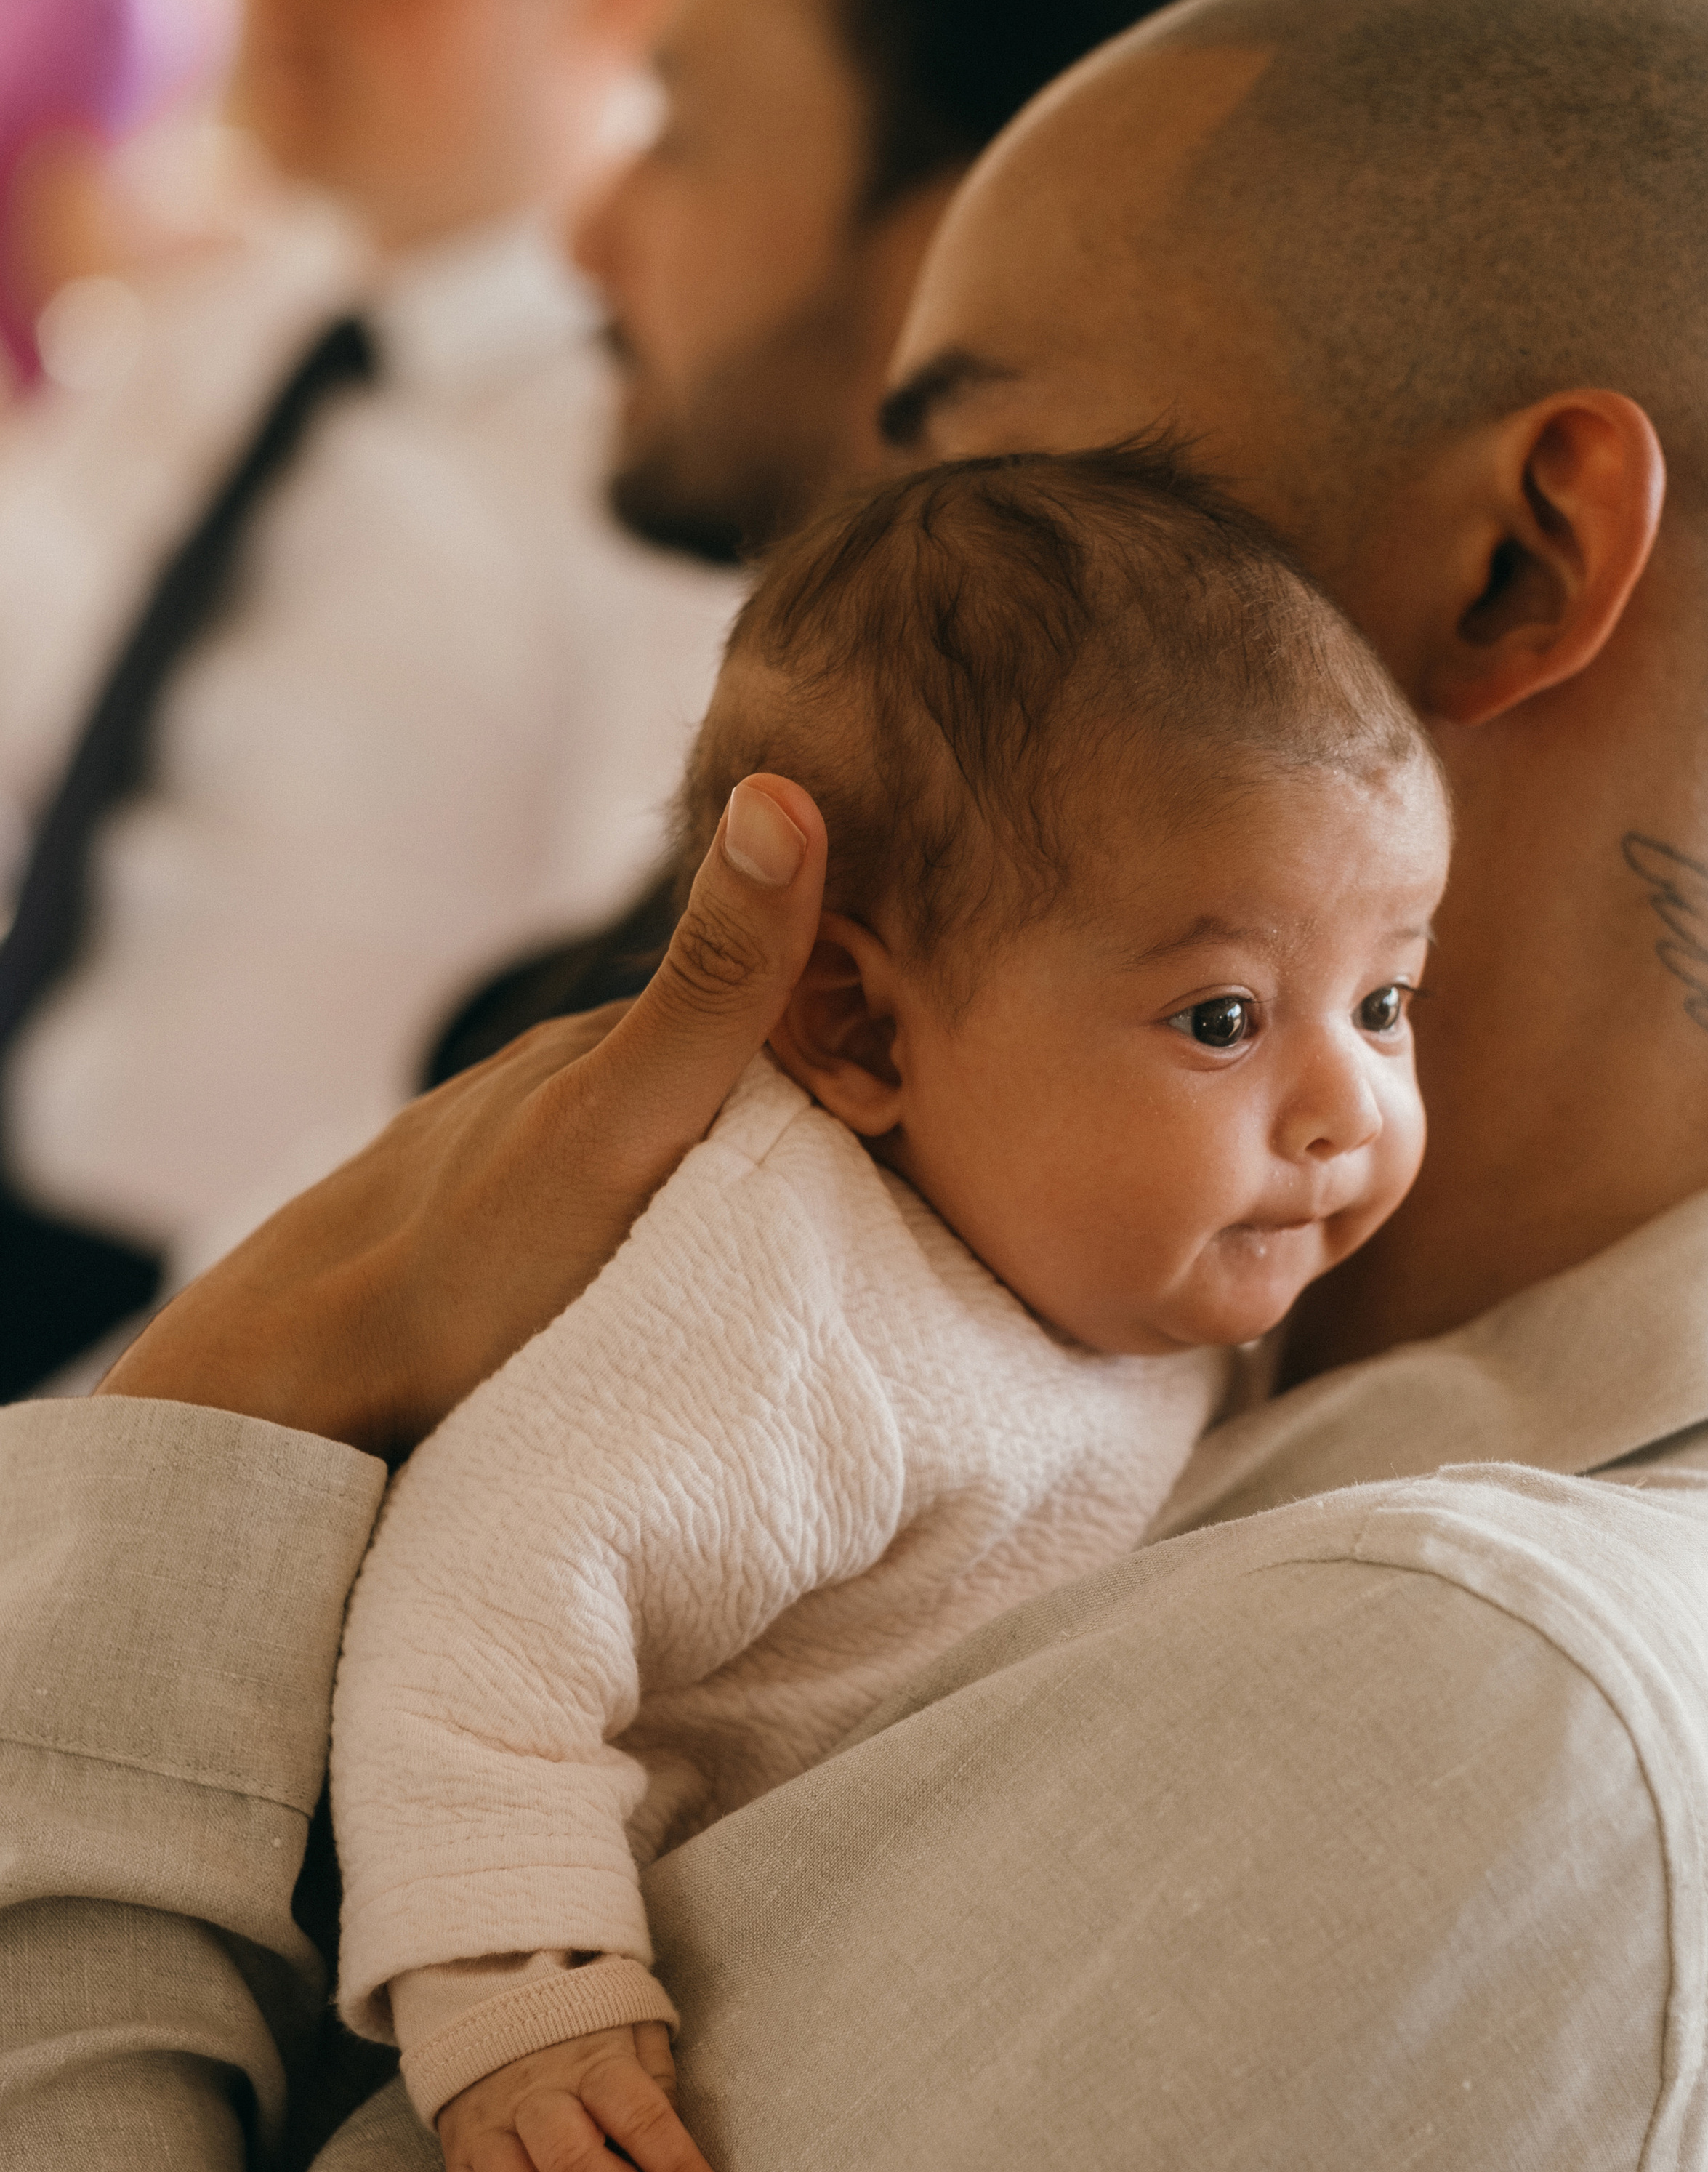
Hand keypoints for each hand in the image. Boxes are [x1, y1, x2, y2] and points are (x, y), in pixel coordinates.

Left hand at [99, 778, 827, 1460]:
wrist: (298, 1377)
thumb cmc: (474, 1260)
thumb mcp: (621, 1119)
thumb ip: (715, 986)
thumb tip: (780, 793)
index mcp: (606, 1047)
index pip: (769, 1020)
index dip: (857, 1042)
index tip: (945, 1094)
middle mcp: (557, 1088)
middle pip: (714, 1084)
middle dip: (799, 1106)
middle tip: (898, 1182)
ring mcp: (515, 1162)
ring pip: (654, 1148)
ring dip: (726, 1174)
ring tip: (799, 1234)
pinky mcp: (488, 1243)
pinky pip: (602, 1215)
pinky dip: (654, 1224)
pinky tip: (670, 1270)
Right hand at [437, 2022, 728, 2171]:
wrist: (493, 1991)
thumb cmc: (585, 2026)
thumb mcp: (636, 2032)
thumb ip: (659, 2086)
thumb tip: (679, 2156)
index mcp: (593, 2059)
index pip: (641, 2117)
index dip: (680, 2169)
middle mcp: (535, 2091)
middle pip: (572, 2163)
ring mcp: (488, 2121)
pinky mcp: (456, 2147)